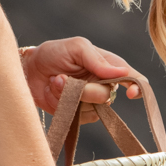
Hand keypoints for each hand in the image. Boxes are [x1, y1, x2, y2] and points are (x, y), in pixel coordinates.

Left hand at [20, 38, 143, 122]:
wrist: (28, 70)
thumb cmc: (53, 53)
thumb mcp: (76, 47)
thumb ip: (97, 59)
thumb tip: (123, 72)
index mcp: (108, 65)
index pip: (133, 77)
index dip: (137, 86)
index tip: (130, 92)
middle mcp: (103, 83)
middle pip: (107, 95)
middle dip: (85, 90)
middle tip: (63, 78)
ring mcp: (91, 100)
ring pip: (93, 108)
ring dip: (70, 95)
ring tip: (56, 81)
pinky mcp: (79, 113)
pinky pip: (82, 117)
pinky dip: (66, 106)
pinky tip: (56, 93)